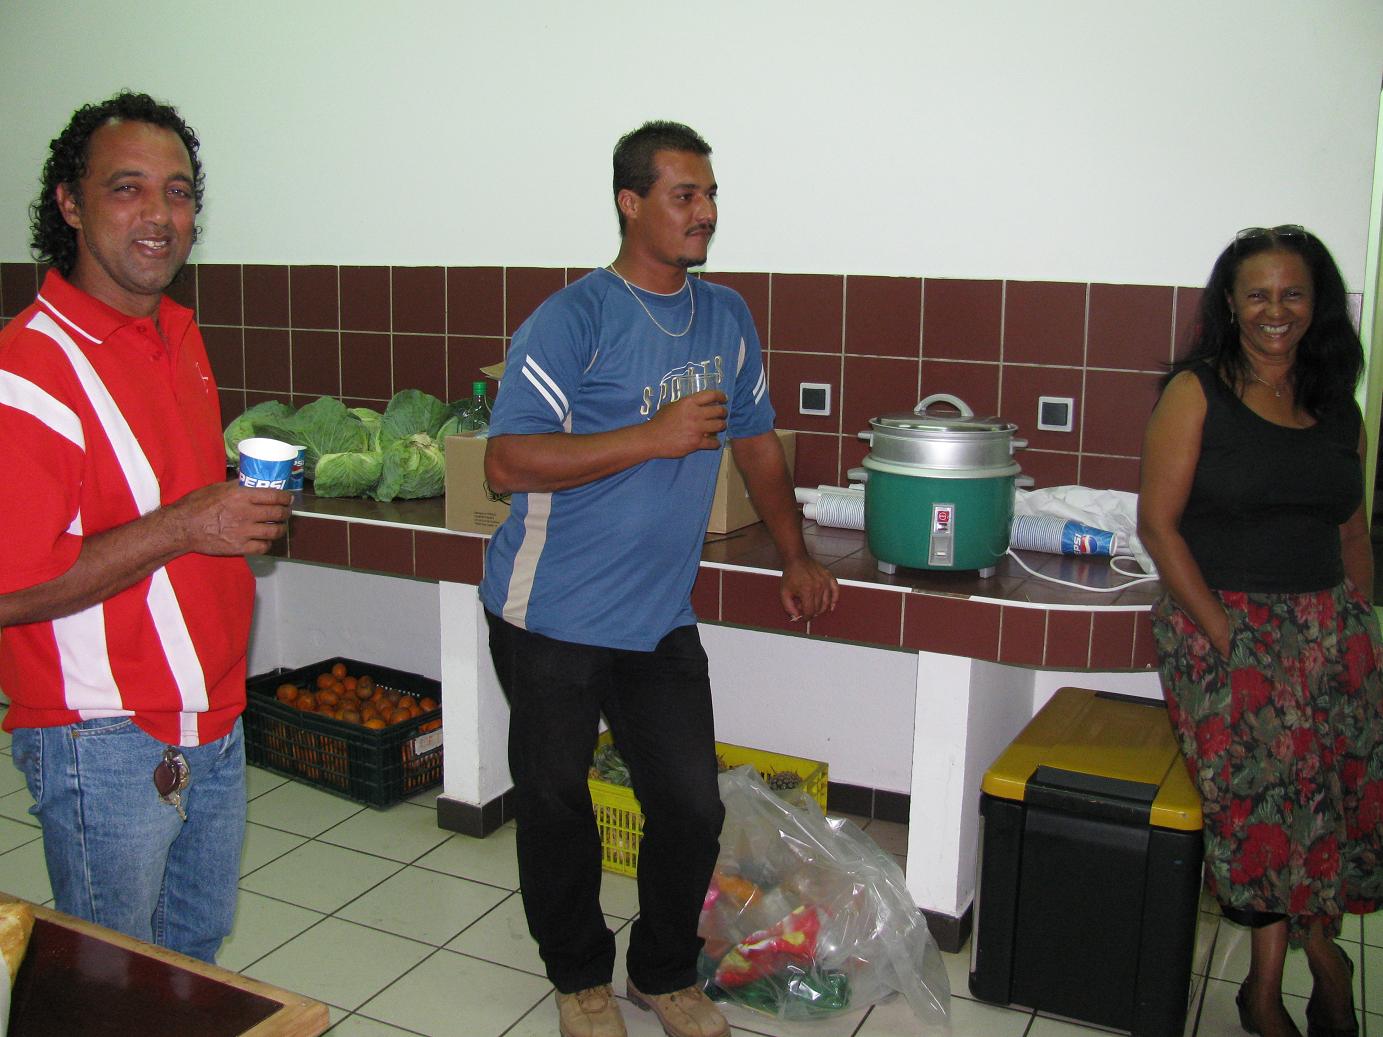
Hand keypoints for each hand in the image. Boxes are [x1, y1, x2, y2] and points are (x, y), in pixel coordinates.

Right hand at [167, 480, 291, 555]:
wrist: (182, 527)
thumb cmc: (196, 504)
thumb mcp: (217, 488)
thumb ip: (236, 486)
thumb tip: (250, 481)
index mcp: (241, 496)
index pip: (274, 496)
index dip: (286, 498)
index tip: (288, 499)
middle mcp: (245, 513)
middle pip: (277, 513)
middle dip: (285, 513)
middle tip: (285, 513)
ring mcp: (243, 531)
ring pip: (274, 531)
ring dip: (280, 529)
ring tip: (279, 527)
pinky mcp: (239, 547)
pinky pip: (263, 547)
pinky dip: (267, 544)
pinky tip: (265, 541)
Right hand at [647, 390, 726, 457]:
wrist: (652, 438)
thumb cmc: (659, 422)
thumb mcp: (672, 406)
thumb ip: (685, 404)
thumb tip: (696, 403)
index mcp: (688, 402)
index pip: (711, 395)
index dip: (721, 396)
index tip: (723, 399)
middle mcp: (695, 414)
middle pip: (719, 411)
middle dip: (723, 412)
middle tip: (723, 414)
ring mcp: (697, 429)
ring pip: (719, 426)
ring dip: (722, 426)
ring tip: (720, 427)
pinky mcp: (696, 443)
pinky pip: (713, 443)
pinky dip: (716, 443)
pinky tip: (714, 443)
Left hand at [781, 557, 837, 621]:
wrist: (797, 559)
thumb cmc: (790, 575)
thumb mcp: (784, 592)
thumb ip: (788, 607)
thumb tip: (796, 617)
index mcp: (806, 591)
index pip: (810, 611)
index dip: (806, 617)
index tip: (803, 618)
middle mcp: (818, 587)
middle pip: (818, 608)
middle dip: (811, 612)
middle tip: (806, 610)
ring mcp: (825, 582)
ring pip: (826, 602)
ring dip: (820, 609)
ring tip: (814, 608)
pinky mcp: (829, 577)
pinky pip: (836, 591)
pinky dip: (835, 600)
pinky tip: (832, 606)